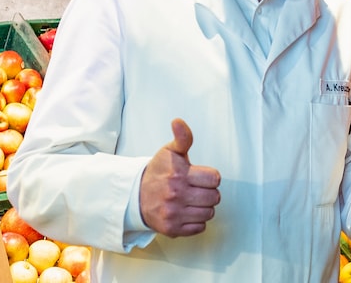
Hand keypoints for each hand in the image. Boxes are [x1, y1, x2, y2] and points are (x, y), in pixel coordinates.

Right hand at [139, 118, 221, 236]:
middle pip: (215, 197)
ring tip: (192, 200)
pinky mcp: (172, 229)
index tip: (201, 177)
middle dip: (209, 192)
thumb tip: (178, 122)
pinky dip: (196, 221)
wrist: (135, 196)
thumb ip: (182, 137)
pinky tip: (187, 211)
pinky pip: (200, 228)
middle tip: (196, 189)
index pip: (215, 179)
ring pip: (209, 213)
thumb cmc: (158, 172)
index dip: (211, 177)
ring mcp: (173, 214)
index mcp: (179, 174)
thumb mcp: (170, 151)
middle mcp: (176, 195)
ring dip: (204, 207)